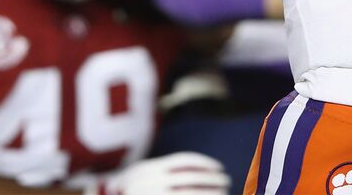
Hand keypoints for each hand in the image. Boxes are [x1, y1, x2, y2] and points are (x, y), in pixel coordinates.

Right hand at [88, 153, 229, 194]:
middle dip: (212, 180)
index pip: (184, 161)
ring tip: (223, 194)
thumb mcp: (139, 175)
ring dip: (210, 194)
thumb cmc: (124, 192)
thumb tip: (194, 172)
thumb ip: (161, 171)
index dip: (205, 163)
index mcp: (149, 168)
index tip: (219, 167)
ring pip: (190, 194)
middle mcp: (151, 182)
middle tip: (226, 181)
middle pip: (191, 179)